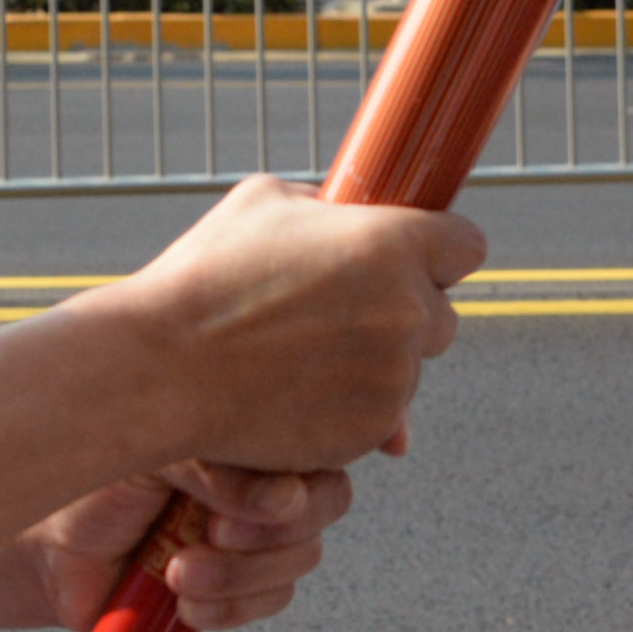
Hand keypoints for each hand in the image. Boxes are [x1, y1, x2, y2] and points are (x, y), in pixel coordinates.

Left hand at [28, 459, 355, 631]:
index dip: (304, 475)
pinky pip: (270, 601)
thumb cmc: (92, 485)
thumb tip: (283, 499)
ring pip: (298, 559)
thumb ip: (214, 466)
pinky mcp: (236, 589)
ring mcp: (251, 538)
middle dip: (268, 532)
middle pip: (321, 506)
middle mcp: (258, 482)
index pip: (313, 446)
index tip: (240, 504)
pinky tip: (182, 602)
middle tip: (210, 533)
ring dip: (239, 573)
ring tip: (177, 572)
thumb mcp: (152, 454)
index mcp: (244, 435)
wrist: (47, 552)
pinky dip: (230, 607)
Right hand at [95, 174, 480, 470]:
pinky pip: (381, 416)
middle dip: (406, 313)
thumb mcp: (265, 201)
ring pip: (409, 369)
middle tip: (342, 314)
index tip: (416, 259)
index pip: (468, 246)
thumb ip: (328, 206)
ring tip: (301, 355)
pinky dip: (351, 406)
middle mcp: (407, 311)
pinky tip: (296, 390)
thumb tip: (348, 215)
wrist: (164, 368)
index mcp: (392, 243)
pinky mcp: (369, 430)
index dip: (440, 251)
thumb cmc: (206, 276)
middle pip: (444, 314)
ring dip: (374, 364)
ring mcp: (393, 377)